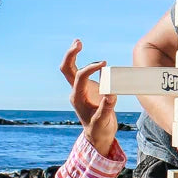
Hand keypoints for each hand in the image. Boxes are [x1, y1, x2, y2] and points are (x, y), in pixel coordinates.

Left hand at [60, 39, 117, 156]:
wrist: (98, 136)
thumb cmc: (99, 130)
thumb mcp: (103, 121)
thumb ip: (106, 108)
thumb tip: (110, 93)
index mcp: (77, 97)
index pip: (81, 76)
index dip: (91, 67)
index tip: (104, 64)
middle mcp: (76, 91)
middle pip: (67, 69)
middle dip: (70, 55)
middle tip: (78, 41)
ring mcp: (81, 89)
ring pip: (72, 69)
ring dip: (74, 55)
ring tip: (78, 42)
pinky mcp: (88, 88)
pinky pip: (85, 72)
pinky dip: (89, 63)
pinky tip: (89, 56)